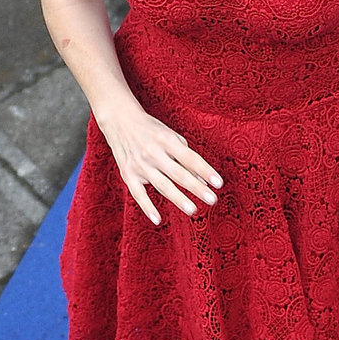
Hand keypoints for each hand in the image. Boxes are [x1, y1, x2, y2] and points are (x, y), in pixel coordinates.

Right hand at [98, 103, 222, 225]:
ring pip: (162, 185)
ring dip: (178, 199)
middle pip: (179, 174)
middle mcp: (153, 153)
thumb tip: (203, 180)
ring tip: (193, 210)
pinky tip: (158, 219)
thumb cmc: (152, 130)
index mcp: (167, 140)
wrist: (119, 120)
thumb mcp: (171, 136)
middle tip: (213, 200)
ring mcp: (140, 165)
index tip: (219, 184)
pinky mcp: (128, 174)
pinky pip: (138, 194)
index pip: (191, 159)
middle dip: (197, 188)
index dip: (206, 171)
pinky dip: (147, 207)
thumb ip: (186, 157)